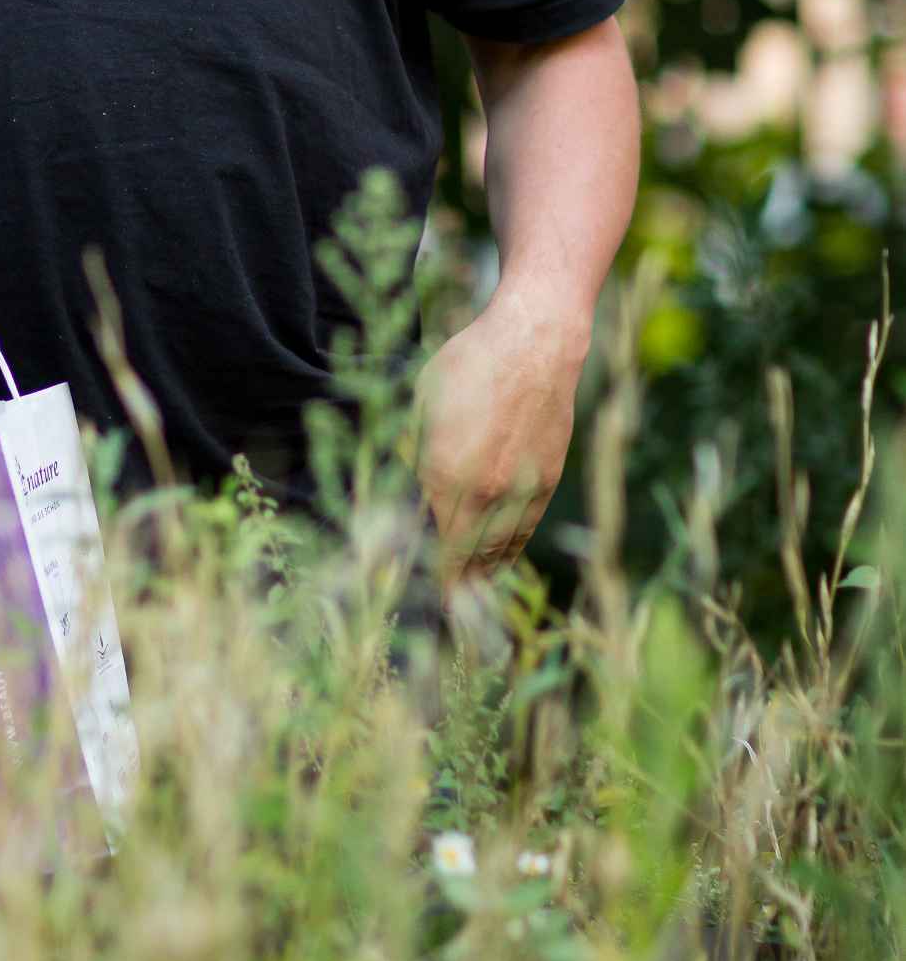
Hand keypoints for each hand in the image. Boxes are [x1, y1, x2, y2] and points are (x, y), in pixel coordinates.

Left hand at [409, 297, 582, 591]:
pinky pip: (526, 529)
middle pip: (473, 559)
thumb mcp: (422, 409)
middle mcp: (487, 492)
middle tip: (453, 615)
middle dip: (461, 589)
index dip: (438, 581)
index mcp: (447, 476)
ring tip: (475, 599)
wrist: (534, 344)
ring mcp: (522, 490)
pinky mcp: (548, 480)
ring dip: (488, 576)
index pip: (441, 549)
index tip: (432, 601)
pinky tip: (503, 561)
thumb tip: (412, 496)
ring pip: (503, 549)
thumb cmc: (468, 366)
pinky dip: (513, 550)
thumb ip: (418, 458)